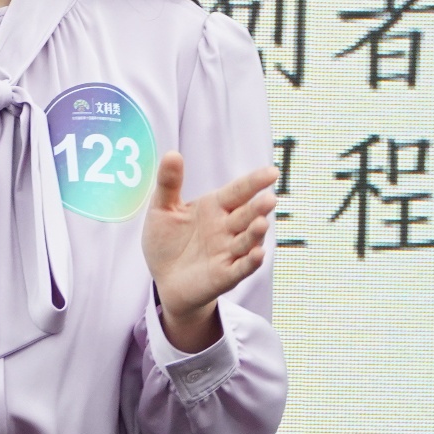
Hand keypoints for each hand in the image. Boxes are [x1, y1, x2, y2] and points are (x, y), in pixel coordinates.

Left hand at [141, 152, 277, 353]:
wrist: (164, 279)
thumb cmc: (167, 241)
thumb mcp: (162, 209)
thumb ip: (169, 183)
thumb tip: (172, 153)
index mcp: (215, 207)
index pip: (239, 191)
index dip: (255, 181)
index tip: (272, 172)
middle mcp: (227, 228)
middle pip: (246, 215)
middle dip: (258, 208)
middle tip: (269, 199)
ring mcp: (228, 251)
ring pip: (247, 240)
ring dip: (255, 233)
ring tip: (261, 223)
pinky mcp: (225, 275)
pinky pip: (241, 268)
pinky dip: (250, 262)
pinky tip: (257, 254)